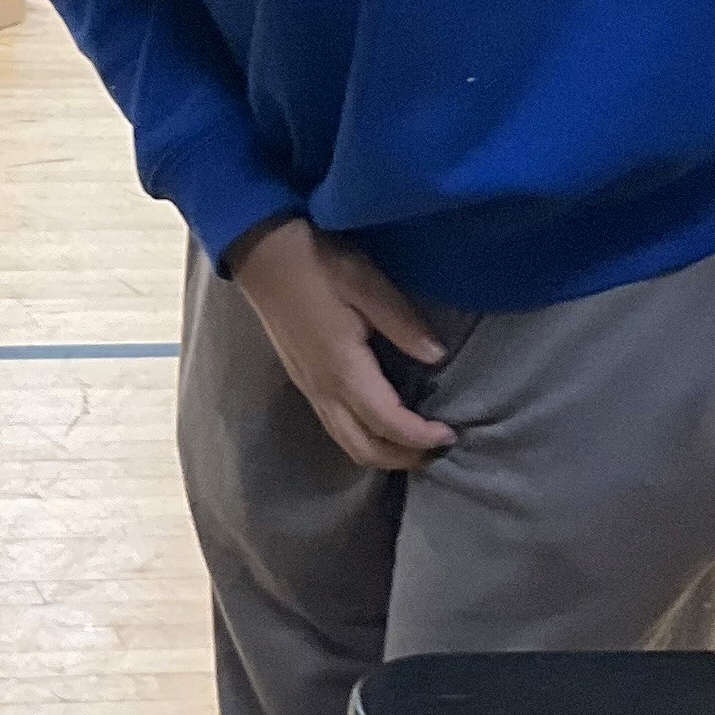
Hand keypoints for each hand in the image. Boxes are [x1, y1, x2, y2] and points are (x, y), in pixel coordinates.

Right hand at [227, 218, 455, 472]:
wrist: (263, 256)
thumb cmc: (318, 266)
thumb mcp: (367, 285)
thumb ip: (403, 325)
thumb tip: (437, 357)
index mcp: (344, 371)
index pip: (389, 423)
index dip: (421, 436)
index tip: (451, 434)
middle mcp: (324, 391)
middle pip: (365, 449)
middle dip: (403, 457)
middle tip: (437, 450)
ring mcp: (310, 390)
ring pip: (347, 444)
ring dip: (383, 453)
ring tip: (415, 445)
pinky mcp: (303, 383)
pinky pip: (335, 429)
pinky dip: (364, 440)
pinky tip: (382, 424)